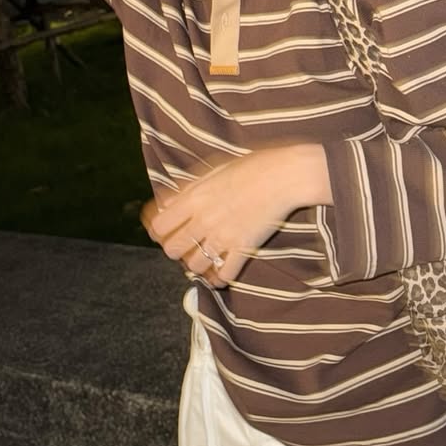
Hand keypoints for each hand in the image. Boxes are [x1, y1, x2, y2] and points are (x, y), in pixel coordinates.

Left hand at [140, 144, 330, 287]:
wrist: (286, 176)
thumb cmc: (253, 166)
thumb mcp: (214, 170)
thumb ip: (189, 188)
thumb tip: (166, 203)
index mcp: (194, 198)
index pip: (159, 226)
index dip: (159, 232)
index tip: (167, 232)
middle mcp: (204, 219)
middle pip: (172, 250)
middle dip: (176, 250)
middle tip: (186, 246)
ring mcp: (224, 236)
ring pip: (195, 266)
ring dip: (198, 265)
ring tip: (205, 258)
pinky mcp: (244, 248)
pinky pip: (225, 275)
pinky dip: (221, 278)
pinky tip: (222, 273)